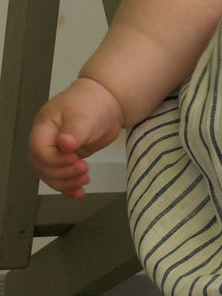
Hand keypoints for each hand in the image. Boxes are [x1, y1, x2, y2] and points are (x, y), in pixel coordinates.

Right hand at [29, 78, 124, 197]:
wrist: (108, 102)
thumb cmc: (92, 102)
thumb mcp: (84, 115)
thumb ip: (75, 131)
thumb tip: (64, 143)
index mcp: (44, 127)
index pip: (39, 150)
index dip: (55, 159)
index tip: (74, 158)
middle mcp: (47, 141)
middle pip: (43, 166)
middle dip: (62, 173)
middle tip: (83, 169)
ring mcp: (57, 151)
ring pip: (52, 175)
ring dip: (66, 182)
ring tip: (84, 180)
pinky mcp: (68, 158)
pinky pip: (63, 177)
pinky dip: (70, 187)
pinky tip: (78, 193)